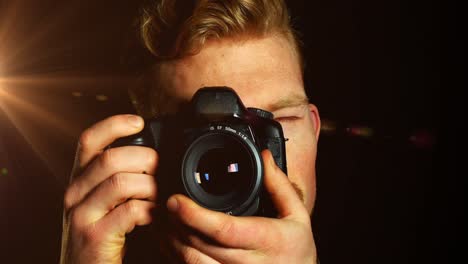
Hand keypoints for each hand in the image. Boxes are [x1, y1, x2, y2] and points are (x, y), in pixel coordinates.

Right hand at [60, 115, 157, 263]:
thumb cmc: (103, 235)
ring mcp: (82, 215)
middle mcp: (74, 194)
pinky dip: (150, 210)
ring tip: (160, 195)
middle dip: (145, 159)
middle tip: (161, 168)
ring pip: (121, 182)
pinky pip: (130, 211)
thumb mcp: (106, 201)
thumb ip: (119, 178)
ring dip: (150, 185)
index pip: (88, 141)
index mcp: (79, 180)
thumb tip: (151, 156)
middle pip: (110, 158)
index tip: (138, 121)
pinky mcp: (95, 236)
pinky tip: (154, 215)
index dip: (113, 125)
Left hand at [166, 150, 317, 263]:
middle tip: (164, 204)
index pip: (224, 230)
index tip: (176, 200)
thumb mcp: (297, 215)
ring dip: (171, 242)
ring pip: (192, 262)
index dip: (195, 215)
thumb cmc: (296, 251)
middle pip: (200, 245)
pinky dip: (176, 256)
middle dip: (176, 224)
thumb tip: (264, 156)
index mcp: (267, 240)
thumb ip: (279, 185)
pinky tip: (171, 242)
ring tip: (163, 220)